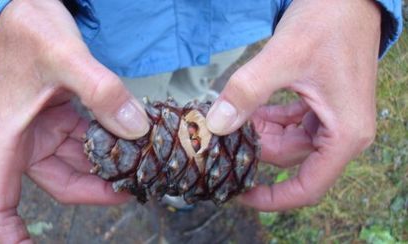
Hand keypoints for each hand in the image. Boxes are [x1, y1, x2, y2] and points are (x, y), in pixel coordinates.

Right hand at [0, 0, 148, 241]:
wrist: (26, 8)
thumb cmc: (30, 31)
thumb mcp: (65, 59)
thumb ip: (101, 93)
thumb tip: (136, 130)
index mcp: (10, 140)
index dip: (13, 233)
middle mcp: (27, 142)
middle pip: (63, 184)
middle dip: (98, 189)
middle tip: (135, 187)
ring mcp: (47, 131)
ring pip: (81, 164)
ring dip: (110, 166)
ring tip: (143, 164)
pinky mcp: (64, 118)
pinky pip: (89, 142)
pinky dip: (110, 144)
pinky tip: (134, 140)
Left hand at [206, 0, 380, 209]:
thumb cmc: (328, 22)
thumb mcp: (283, 57)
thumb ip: (247, 92)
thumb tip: (216, 125)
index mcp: (344, 134)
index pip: (307, 187)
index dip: (272, 198)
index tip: (239, 195)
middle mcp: (343, 133)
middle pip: (289, 159)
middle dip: (255, 146)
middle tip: (223, 129)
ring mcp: (333, 119)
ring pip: (286, 141)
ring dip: (258, 130)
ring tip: (234, 112)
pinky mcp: (323, 106)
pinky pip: (290, 124)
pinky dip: (268, 118)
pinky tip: (250, 106)